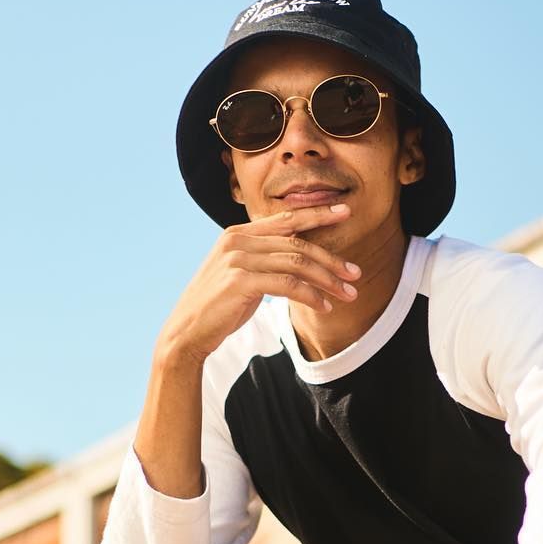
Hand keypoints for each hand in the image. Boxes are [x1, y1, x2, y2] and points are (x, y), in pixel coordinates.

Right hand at [160, 200, 359, 363]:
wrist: (187, 331)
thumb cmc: (219, 306)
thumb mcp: (241, 275)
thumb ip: (264, 259)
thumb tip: (297, 258)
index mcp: (238, 234)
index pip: (286, 220)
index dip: (317, 214)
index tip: (344, 212)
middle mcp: (237, 241)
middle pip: (297, 243)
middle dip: (331, 260)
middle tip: (355, 274)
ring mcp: (238, 259)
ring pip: (296, 263)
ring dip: (327, 280)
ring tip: (348, 294)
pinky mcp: (240, 280)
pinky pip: (287, 284)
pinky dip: (310, 295)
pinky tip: (323, 306)